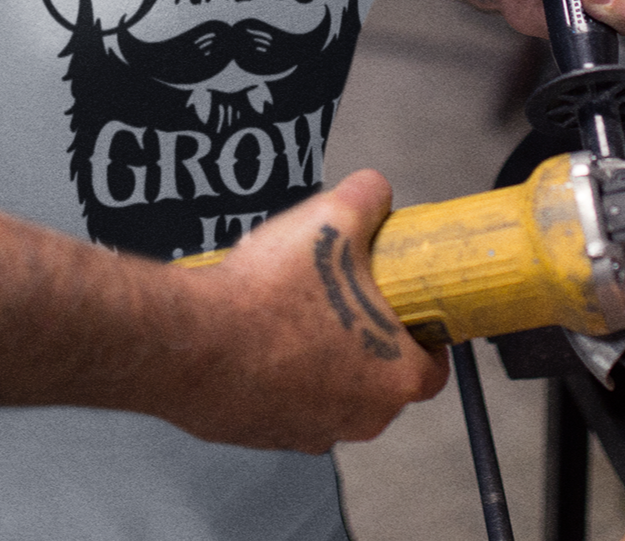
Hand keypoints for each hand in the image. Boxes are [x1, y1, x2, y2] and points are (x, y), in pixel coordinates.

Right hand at [157, 170, 448, 451]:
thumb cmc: (266, 298)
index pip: (434, 366)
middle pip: (382, 377)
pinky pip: (287, 401)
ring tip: (293, 307)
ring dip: (321, 356)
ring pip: (333, 390)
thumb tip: (374, 190)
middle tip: (342, 295)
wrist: (191, 341)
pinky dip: (279, 372)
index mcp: (394, 376)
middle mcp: (360, 416)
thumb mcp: (331, 218)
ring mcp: (311, 431)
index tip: (404, 308)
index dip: (422, 332)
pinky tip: (258, 332)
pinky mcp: (266, 434)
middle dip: (367, 337)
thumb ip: (368, 199)